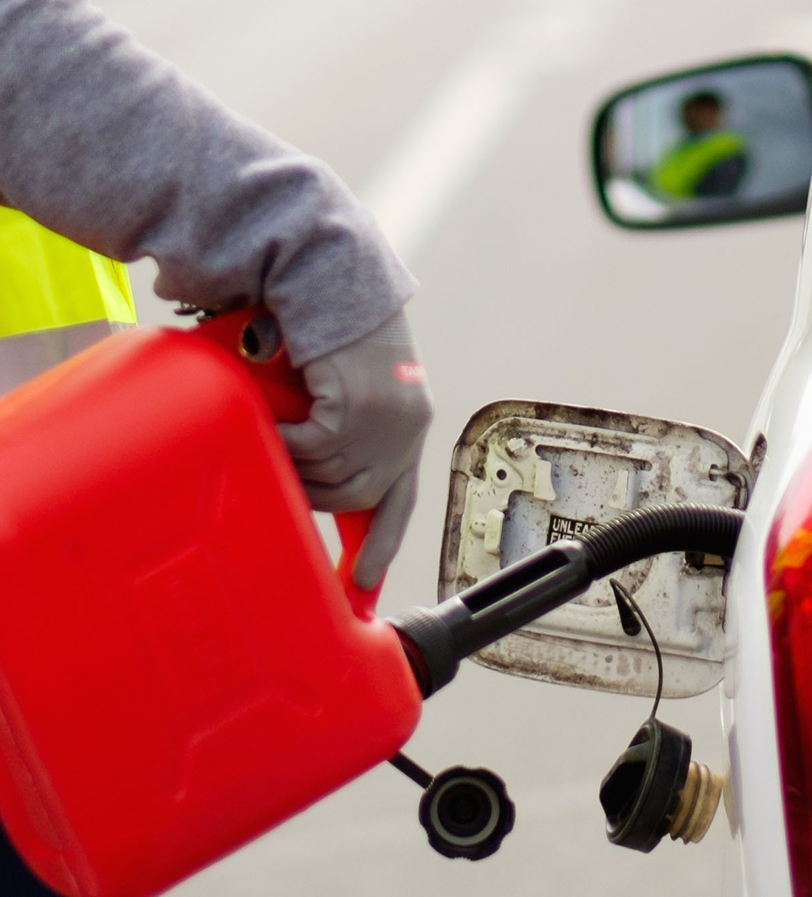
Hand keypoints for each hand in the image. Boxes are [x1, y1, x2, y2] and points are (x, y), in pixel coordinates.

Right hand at [278, 310, 431, 588]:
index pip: (400, 499)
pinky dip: (285, 439)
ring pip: (326, 477)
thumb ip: (335, 425)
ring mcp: (386, 424)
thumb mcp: (340, 382)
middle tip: (280, 467)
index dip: (381, 543)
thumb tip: (302, 473)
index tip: (362, 583)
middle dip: (312, 492)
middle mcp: (406, 428)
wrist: (326, 270)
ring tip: (274, 426)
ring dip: (292, 458)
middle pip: (353, 498)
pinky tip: (275, 414)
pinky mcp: (357, 413)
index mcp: (408, 424)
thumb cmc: (322, 322)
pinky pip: (309, 452)